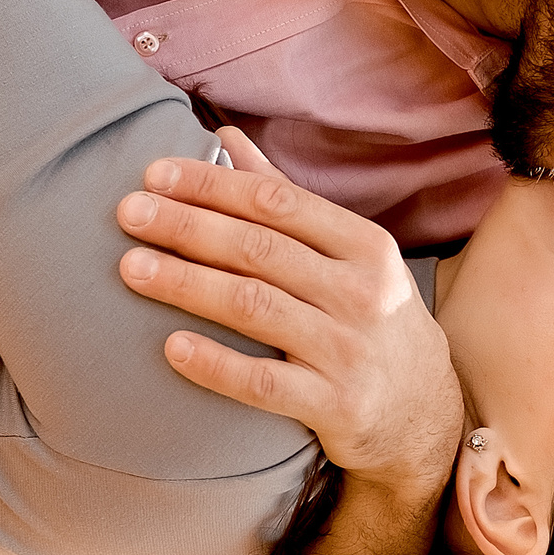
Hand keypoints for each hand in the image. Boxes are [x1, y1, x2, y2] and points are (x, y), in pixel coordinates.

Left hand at [112, 129, 462, 492]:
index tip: (154, 174)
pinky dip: (216, 364)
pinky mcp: (336, 406)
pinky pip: (264, 384)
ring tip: (131, 268)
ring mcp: (349, 352)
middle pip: (259, 249)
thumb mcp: (350, 257)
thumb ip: (287, 200)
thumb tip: (227, 138)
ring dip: (187, 284)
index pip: (276, 202)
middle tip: (128, 213)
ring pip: (255, 308)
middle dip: (187, 227)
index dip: (212, 184)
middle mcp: (362, 294)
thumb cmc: (371, 320)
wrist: (425, 416)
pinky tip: (170, 347)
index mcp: (363, 246)